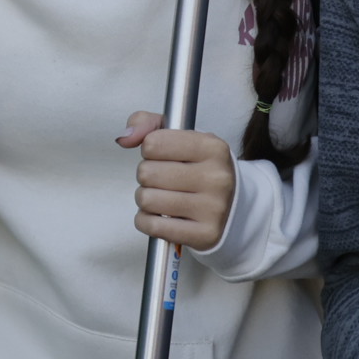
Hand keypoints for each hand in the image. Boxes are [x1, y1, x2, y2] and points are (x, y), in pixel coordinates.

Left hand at [119, 115, 234, 251]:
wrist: (233, 206)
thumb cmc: (200, 168)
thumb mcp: (181, 137)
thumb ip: (147, 124)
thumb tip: (125, 139)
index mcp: (212, 147)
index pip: (153, 143)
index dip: (150, 150)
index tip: (162, 156)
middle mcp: (216, 177)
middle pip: (146, 173)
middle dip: (146, 176)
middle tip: (163, 180)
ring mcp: (213, 208)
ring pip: (146, 200)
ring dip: (146, 199)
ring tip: (163, 197)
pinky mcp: (205, 234)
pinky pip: (152, 225)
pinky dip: (146, 221)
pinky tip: (160, 215)